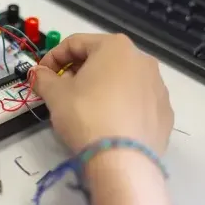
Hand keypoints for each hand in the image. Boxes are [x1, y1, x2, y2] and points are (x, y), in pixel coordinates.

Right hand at [32, 33, 173, 154]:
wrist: (122, 161)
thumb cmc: (85, 115)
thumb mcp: (55, 94)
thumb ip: (43, 78)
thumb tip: (38, 73)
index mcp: (115, 46)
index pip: (75, 43)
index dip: (53, 57)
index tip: (41, 74)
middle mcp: (141, 59)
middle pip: (101, 59)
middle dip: (77, 71)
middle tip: (61, 91)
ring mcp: (158, 85)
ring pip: (121, 79)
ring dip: (100, 87)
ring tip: (84, 108)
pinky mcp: (165, 111)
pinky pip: (136, 100)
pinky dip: (120, 104)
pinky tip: (108, 122)